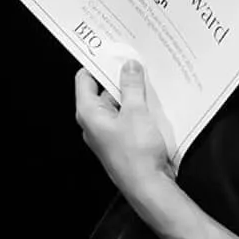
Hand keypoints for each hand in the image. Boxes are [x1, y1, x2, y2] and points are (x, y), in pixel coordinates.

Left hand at [75, 60, 177, 200]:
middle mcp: (94, 123)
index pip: (84, 79)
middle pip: (102, 91)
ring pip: (117, 105)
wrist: (148, 186)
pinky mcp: (122, 142)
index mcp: (89, 113)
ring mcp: (107, 134)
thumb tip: (129, 66)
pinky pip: (127, 119)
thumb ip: (132, 86)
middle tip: (136, 62)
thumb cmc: (136, 152)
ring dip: (131, 94)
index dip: (97, 63)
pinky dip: (137, 109)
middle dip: (119, 77)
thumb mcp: (137, 112)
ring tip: (149, 80)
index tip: (112, 51)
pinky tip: (153, 103)